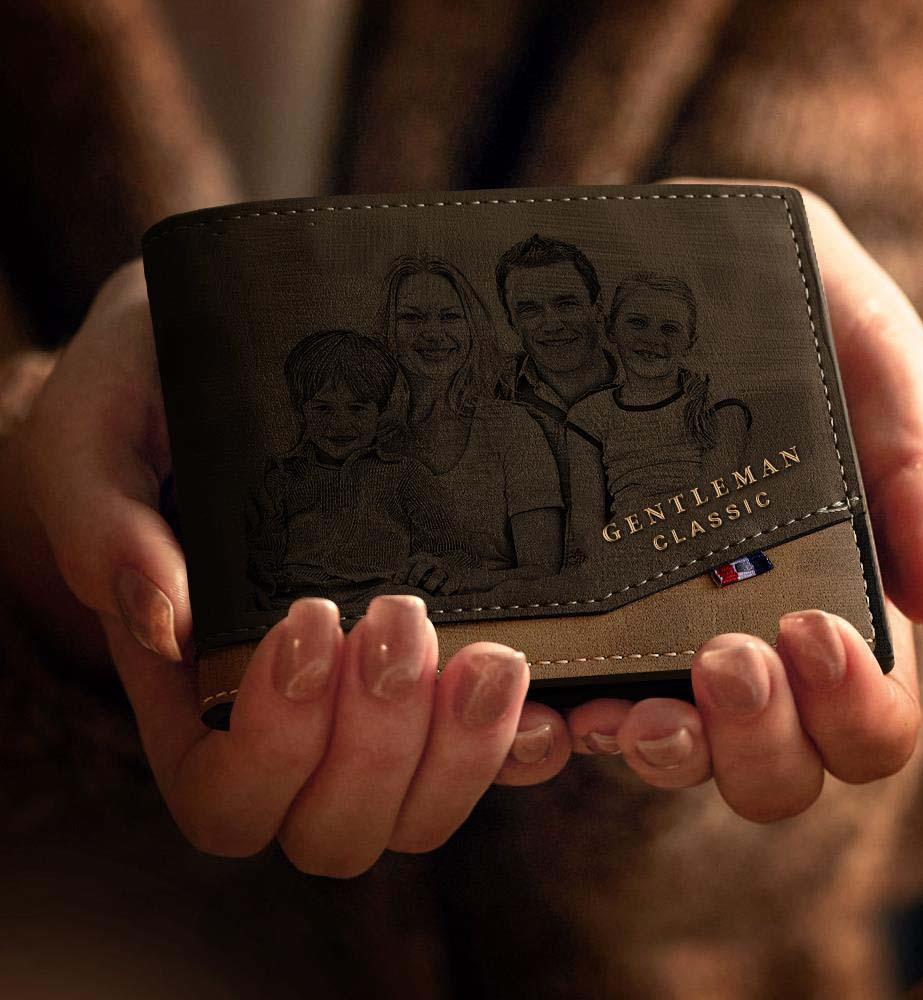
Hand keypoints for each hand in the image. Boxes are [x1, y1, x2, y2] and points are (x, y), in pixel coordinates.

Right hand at [18, 260, 536, 873]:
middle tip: (397, 615)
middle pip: (335, 828)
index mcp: (189, 698)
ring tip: (488, 654)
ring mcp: (371, 706)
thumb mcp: (96, 450)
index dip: (274, 748)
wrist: (220, 360)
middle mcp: (285, 722)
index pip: (226, 799)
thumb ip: (104, 535)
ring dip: (462, 751)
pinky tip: (534, 683)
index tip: (305, 622)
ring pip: (419, 811)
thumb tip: (163, 620)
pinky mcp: (439, 673)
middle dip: (377, 744)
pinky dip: (522, 740)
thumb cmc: (140, 409)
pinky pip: (491, 753)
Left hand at [493, 180, 922, 819]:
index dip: (855, 706)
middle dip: (761, 742)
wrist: (649, 259)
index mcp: (838, 593)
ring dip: (667, 755)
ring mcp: (660, 640)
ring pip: (683, 760)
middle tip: (724, 657)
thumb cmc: (780, 301)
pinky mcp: (582, 624)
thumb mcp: (866, 347)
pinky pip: (576, 715)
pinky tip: (555, 701)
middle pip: (782, 767)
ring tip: (630, 704)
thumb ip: (915, 459)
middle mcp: (753, 636)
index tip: (810, 628)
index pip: (870, 712)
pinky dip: (567, 734)